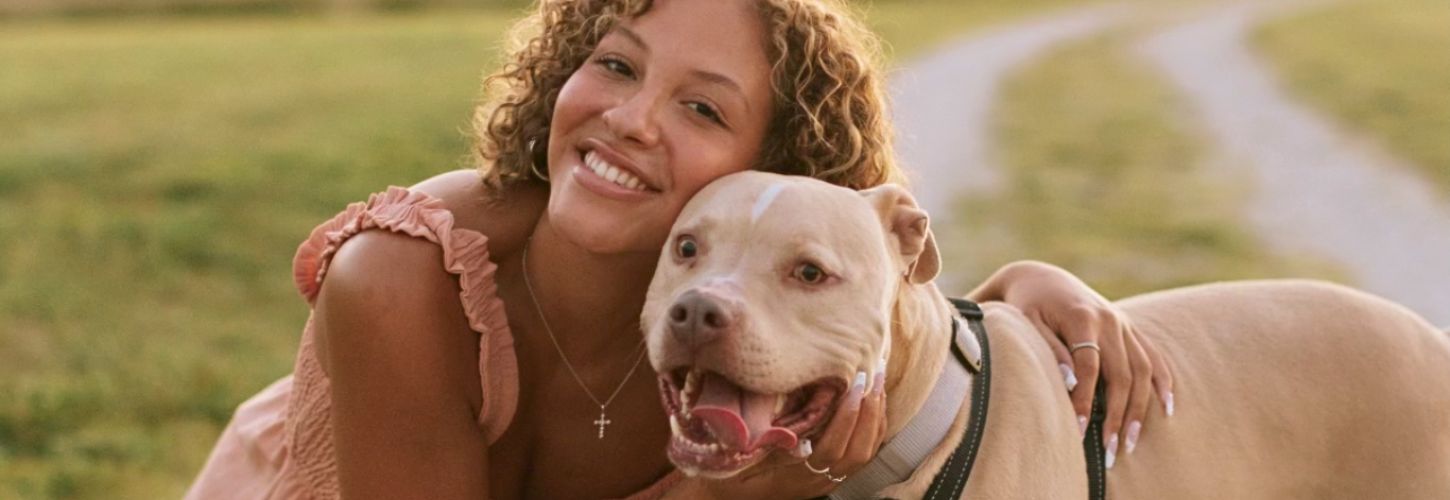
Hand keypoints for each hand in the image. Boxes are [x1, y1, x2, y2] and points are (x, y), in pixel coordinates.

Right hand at [670, 369, 886, 499]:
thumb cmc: (731, 480)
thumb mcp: (735, 462)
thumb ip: (751, 442)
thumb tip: (753, 414)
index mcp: (796, 476)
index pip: (831, 450)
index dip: (846, 419)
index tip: (853, 386)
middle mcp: (817, 481)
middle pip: (858, 451)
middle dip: (869, 411)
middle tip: (874, 374)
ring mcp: (828, 480)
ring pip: (865, 453)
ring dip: (875, 417)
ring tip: (878, 380)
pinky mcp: (833, 475)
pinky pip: (864, 453)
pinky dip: (873, 426)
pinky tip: (873, 402)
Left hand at [968, 261, 1174, 467]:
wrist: (1042, 277)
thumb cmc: (1028, 305)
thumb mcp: (1027, 322)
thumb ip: (1049, 349)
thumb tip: (1071, 381)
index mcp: (1082, 317)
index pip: (1089, 366)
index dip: (1085, 399)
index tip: (1079, 430)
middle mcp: (1109, 320)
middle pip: (1122, 374)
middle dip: (1118, 415)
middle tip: (1111, 451)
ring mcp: (1123, 324)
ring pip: (1141, 370)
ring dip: (1140, 409)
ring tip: (1132, 443)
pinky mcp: (1130, 328)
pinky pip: (1153, 357)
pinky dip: (1163, 382)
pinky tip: (1167, 409)